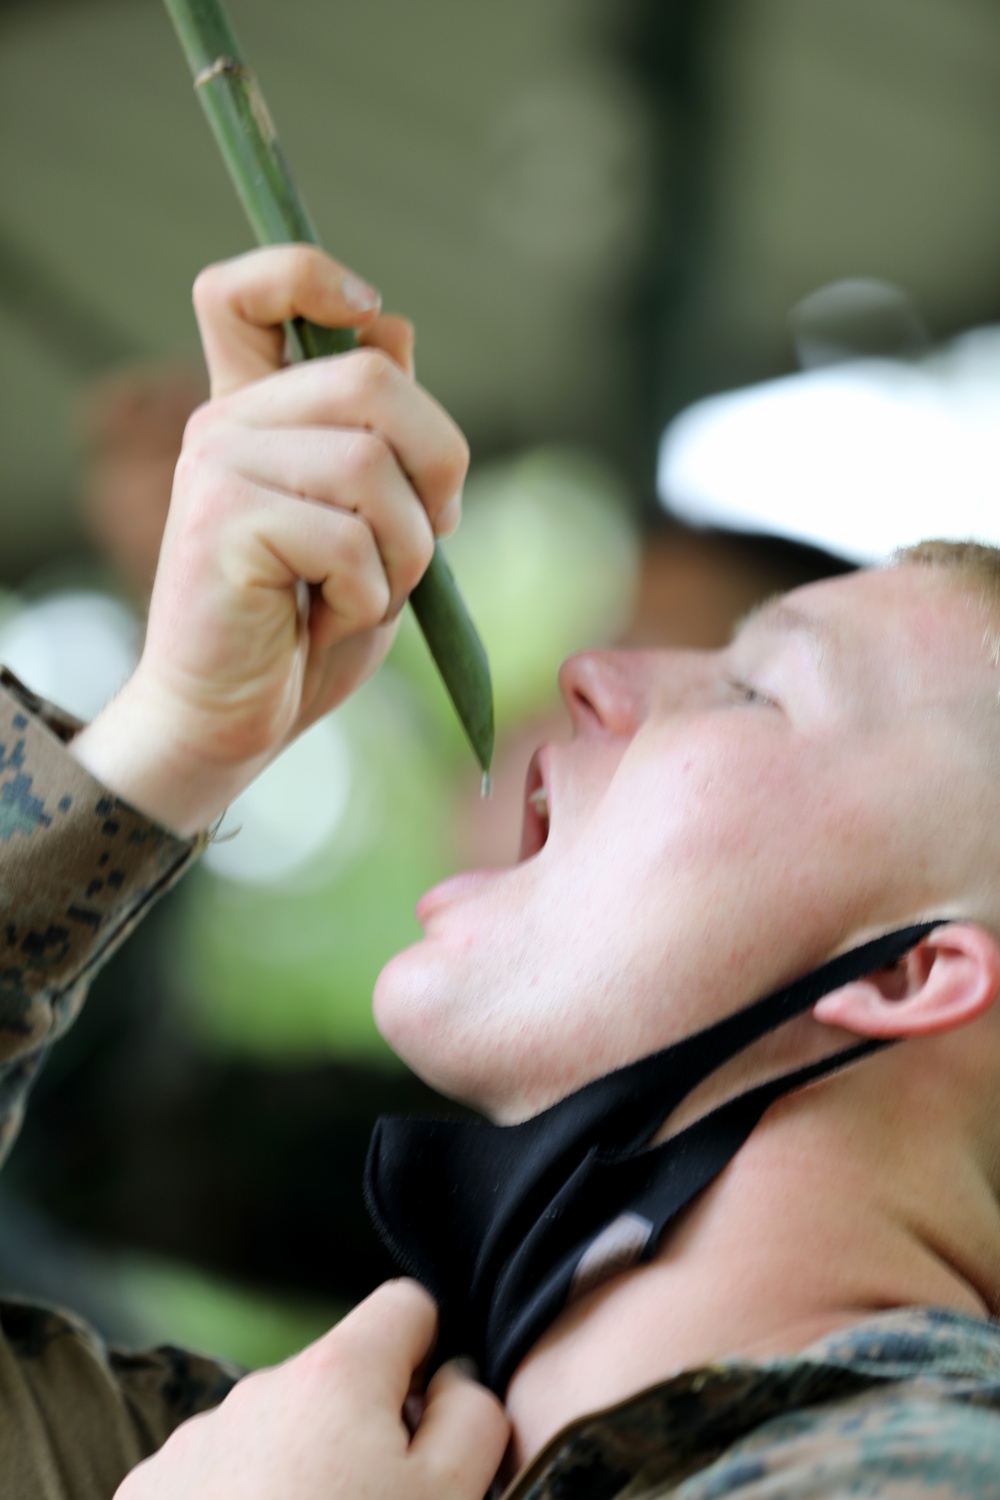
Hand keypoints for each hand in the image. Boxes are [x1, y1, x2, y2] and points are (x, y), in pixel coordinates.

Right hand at [72, 246, 468, 833]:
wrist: (231, 719)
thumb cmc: (305, 626)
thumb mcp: (365, 522)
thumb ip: (377, 433)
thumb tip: (393, 328)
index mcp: (254, 410)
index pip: (247, 290)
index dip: (310, 273)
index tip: (369, 308)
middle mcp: (226, 424)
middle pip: (373, 379)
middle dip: (440, 463)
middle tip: (433, 530)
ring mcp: (217, 469)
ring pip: (371, 467)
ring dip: (407, 550)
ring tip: (370, 593)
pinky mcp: (222, 526)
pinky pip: (347, 540)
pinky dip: (369, 595)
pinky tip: (331, 619)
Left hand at [114, 1280, 509, 1499]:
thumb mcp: (450, 1499)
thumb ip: (470, 1416)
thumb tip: (454, 1377)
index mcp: (335, 1375)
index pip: (405, 1308)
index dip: (432, 1357)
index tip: (430, 1423)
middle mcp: (257, 1389)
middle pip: (335, 1382)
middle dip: (360, 1432)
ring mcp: (192, 1444)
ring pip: (274, 1433)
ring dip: (299, 1473)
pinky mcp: (146, 1496)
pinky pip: (213, 1478)